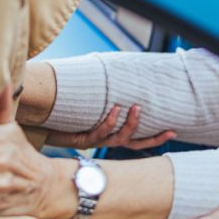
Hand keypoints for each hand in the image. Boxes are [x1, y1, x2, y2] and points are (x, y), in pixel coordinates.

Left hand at [45, 104, 174, 150]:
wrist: (45, 123)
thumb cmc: (70, 114)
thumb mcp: (92, 105)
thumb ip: (105, 95)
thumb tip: (119, 74)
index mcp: (112, 135)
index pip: (139, 140)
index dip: (156, 138)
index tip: (173, 131)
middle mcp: (107, 141)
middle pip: (135, 144)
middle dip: (152, 137)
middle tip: (167, 127)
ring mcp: (97, 141)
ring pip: (120, 138)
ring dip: (131, 123)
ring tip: (136, 107)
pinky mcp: (84, 139)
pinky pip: (100, 132)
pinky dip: (110, 121)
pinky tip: (115, 108)